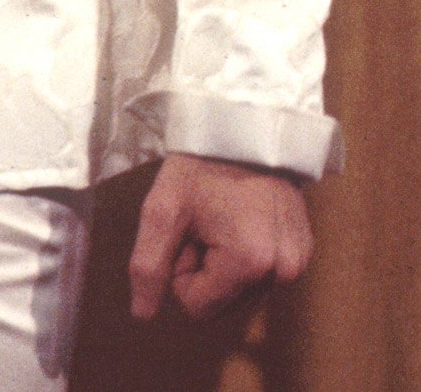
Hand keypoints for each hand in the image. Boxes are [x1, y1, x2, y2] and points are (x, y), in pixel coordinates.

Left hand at [128, 153, 312, 320]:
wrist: (244, 132)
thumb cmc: (199, 168)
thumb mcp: (161, 212)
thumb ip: (148, 267)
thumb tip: (143, 315)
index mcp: (249, 264)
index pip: (198, 307)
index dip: (182, 272)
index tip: (187, 233)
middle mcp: (282, 272)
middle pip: (223, 301)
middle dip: (205, 268)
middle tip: (205, 223)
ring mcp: (298, 263)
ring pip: (242, 289)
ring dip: (224, 262)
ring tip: (223, 219)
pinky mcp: (305, 252)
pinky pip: (262, 274)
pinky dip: (246, 255)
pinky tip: (241, 220)